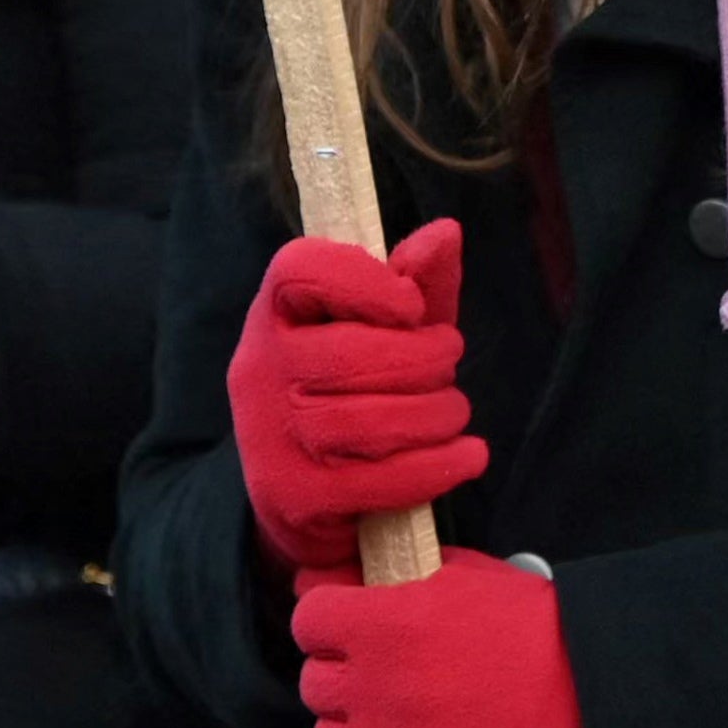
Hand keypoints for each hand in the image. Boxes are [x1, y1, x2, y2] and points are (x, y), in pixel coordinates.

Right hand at [227, 220, 484, 578]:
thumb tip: (446, 233)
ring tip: (454, 411)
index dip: (364, 280)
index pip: (298, 270)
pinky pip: (377, 481)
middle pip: (348, 353)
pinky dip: (436, 467)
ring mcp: (271, 436)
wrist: (299, 492)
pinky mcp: (295, 494)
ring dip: (435, 414)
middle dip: (423, 359)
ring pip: (367, 421)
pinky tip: (466, 455)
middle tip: (450, 359)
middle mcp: (260, 369)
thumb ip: (414, 281)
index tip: (411, 304)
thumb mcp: (381, 329)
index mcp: (275, 313)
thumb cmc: (350, 390)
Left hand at [294, 547, 589, 727]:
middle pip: (315, 683)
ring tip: (397, 724)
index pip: (308, 619)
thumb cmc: (534, 631)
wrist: (594, 703)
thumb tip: (335, 580)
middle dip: (343, 676)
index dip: (329, 622)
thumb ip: (392, 577)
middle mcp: (375, 686)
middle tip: (383, 678)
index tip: (351, 629)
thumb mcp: (464, 579)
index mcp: (384, 622)